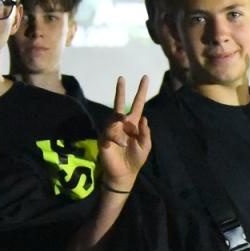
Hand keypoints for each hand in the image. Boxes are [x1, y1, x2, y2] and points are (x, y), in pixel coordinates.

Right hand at [97, 76, 151, 193]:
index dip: (140, 92)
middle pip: (120, 103)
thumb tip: (144, 118)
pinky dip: (117, 139)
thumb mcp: (145, 146)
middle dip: (121, 91)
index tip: (145, 78)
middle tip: (122, 77)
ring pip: (114, 120)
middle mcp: (121, 123)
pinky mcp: (104, 137)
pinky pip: (110, 133)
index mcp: (133, 124)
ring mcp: (111, 129)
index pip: (137, 105)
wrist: (124, 173)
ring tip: (124, 143)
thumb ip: (145, 133)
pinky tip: (120, 145)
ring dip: (121, 130)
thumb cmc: (135, 159)